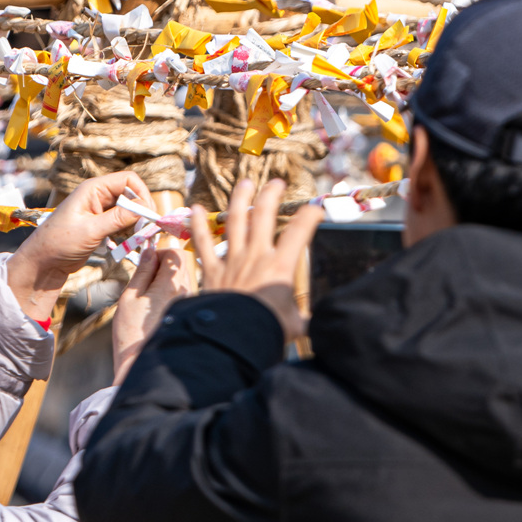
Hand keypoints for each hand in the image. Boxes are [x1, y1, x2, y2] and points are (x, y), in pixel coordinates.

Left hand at [7, 171, 153, 323]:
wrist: (44, 262)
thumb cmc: (60, 242)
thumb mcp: (91, 230)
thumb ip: (118, 219)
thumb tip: (144, 208)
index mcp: (93, 189)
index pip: (128, 180)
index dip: (142, 194)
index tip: (149, 213)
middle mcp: (98, 196)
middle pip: (131, 195)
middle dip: (141, 211)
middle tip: (147, 229)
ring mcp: (100, 211)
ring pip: (129, 211)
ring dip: (136, 224)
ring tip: (138, 239)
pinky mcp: (101, 225)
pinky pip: (122, 224)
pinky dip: (129, 232)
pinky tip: (128, 244)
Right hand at [111, 245, 193, 384]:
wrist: (142, 361)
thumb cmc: (132, 332)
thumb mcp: (130, 297)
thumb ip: (142, 271)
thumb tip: (149, 252)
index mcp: (171, 285)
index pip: (176, 253)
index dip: (160, 252)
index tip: (146, 263)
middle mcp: (185, 292)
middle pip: (180, 264)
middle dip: (162, 265)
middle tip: (144, 280)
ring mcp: (188, 303)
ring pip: (180, 278)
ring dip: (164, 279)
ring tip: (147, 297)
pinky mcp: (186, 313)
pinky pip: (180, 293)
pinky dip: (168, 292)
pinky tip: (154, 308)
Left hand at [191, 177, 323, 339]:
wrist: (232, 338)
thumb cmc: (266, 331)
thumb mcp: (296, 324)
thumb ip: (308, 318)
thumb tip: (325, 323)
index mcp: (281, 267)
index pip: (300, 231)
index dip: (310, 215)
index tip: (316, 209)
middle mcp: (257, 256)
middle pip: (264, 215)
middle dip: (271, 194)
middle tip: (276, 183)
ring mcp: (232, 260)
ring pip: (235, 220)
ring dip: (240, 199)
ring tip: (244, 184)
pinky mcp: (212, 271)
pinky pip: (204, 243)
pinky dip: (199, 225)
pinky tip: (196, 210)